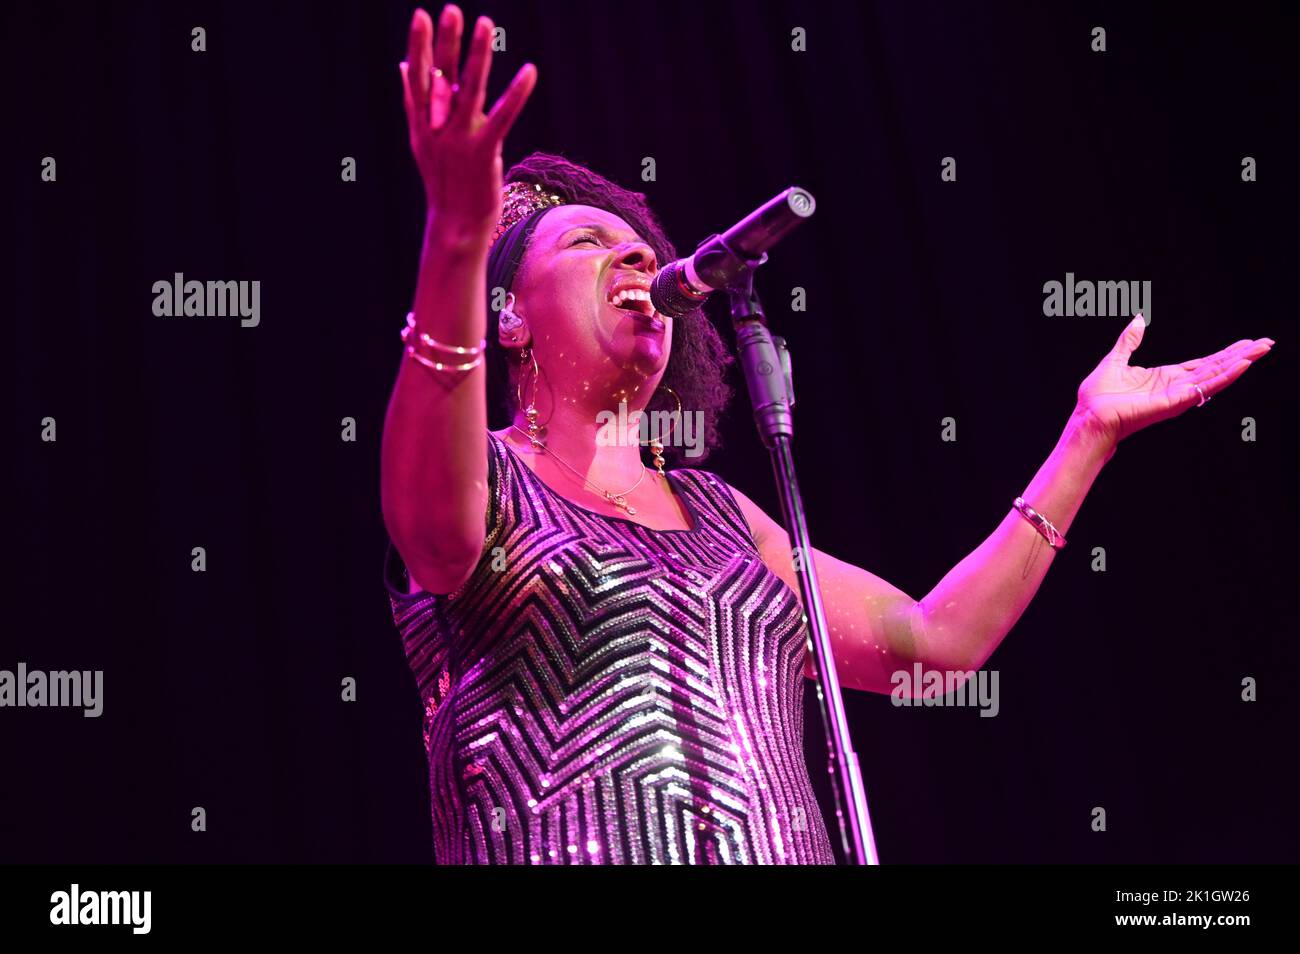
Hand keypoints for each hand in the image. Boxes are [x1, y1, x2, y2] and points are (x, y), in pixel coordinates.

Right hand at [400, 5, 536, 228]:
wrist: (454, 226)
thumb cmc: (444, 181)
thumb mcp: (423, 140)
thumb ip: (414, 101)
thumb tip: (403, 66)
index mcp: (423, 122)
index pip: (419, 76)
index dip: (419, 46)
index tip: (421, 15)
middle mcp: (438, 127)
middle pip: (440, 77)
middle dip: (444, 42)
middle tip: (450, 9)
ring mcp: (459, 139)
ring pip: (468, 89)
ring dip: (477, 55)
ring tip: (484, 23)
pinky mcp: (484, 153)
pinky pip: (502, 117)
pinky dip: (515, 93)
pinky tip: (529, 70)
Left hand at [1075, 314, 1273, 448]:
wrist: (1089, 418)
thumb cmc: (1097, 397)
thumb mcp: (1115, 360)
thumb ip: (1129, 341)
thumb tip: (1138, 319)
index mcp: (1165, 378)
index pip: (1202, 363)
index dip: (1224, 353)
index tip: (1245, 343)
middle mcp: (1176, 387)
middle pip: (1216, 368)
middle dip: (1241, 355)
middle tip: (1266, 343)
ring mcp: (1178, 395)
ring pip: (1216, 376)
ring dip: (1240, 362)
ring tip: (1262, 350)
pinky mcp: (1175, 402)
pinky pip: (1204, 387)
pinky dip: (1225, 376)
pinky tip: (1242, 365)